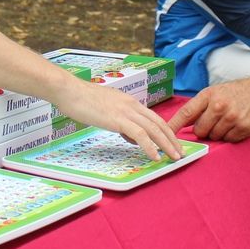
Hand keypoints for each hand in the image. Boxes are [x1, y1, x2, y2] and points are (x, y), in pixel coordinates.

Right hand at [53, 79, 182, 161]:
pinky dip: (150, 147)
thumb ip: (120, 120)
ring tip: (174, 157)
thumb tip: (129, 135)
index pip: (154, 117)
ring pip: (154, 129)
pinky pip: (140, 135)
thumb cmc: (82, 100)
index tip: (173, 142)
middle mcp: (132, 105)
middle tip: (180, 153)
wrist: (69, 90)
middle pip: (159, 123)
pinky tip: (155, 156)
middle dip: (172, 139)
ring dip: (166, 145)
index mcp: (129, 102)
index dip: (166, 131)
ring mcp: (126, 111)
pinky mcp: (118, 119)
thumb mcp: (106, 109)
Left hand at [166, 78, 249, 141]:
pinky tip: (237, 125)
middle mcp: (219, 106)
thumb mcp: (216, 92)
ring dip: (218, 133)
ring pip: (214, 137)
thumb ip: (200, 106)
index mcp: (209, 95)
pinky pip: (229, 140)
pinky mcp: (243, 128)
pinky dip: (231, 136)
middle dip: (204, 130)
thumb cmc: (238, 92)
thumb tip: (183, 124)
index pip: (186, 112)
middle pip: (200, 130)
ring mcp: (232, 118)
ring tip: (228, 120)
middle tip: (214, 121)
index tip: (164, 134)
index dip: (174, 125)